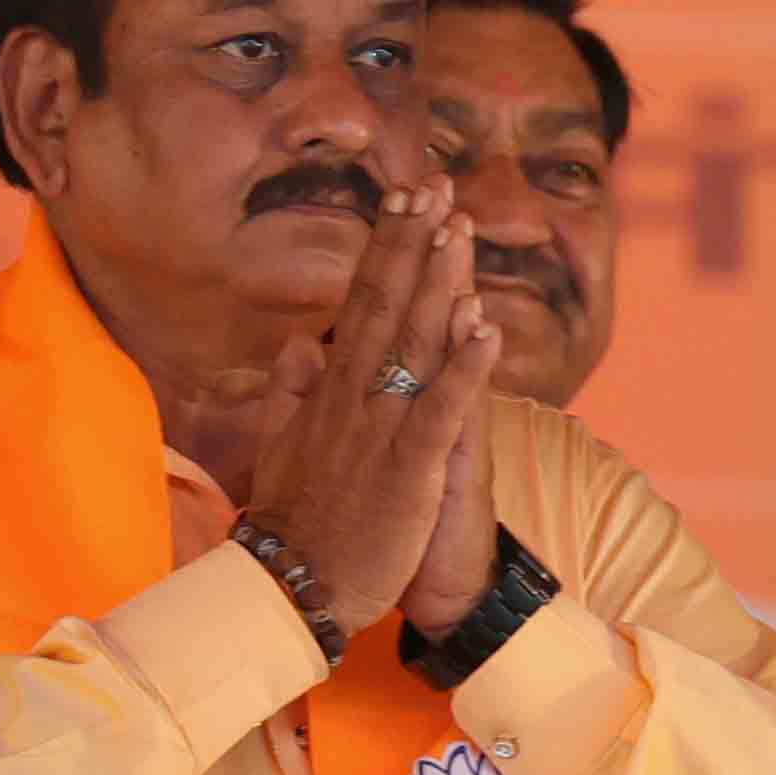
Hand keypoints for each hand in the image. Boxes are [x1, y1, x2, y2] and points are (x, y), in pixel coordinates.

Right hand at [237, 188, 499, 636]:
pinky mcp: (408, 468)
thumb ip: (295, 394)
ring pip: (413, 343)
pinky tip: (487, 327)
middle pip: (385, 306)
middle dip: (411, 244)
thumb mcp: (288, 448)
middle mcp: (353, 398)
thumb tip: (302, 344)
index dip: (386, 252)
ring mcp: (379, 429)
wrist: (296, 590)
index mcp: (331, 392)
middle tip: (434, 184)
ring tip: (460, 229)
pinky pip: (441, 410)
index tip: (404, 201)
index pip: (360, 305)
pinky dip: (465, 369)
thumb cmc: (301, 523)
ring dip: (438, 284)